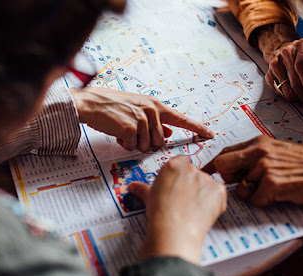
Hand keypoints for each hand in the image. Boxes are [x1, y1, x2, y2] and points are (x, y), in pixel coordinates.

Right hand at [70, 87, 214, 151]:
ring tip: (123, 130)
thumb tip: (167, 132)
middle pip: (160, 141)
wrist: (92, 103)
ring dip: (134, 143)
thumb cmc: (112, 106)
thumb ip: (154, 121)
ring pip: (147, 146)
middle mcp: (152, 110)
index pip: (181, 118)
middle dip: (146, 142)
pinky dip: (124, 144)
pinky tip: (117, 133)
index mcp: (155, 105)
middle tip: (131, 132)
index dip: (197, 127)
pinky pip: (133, 147)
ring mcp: (142, 119)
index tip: (210, 134)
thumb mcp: (137, 109)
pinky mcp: (131, 127)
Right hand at [128, 155, 226, 265]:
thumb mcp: (148, 197)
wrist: (174, 230)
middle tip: (184, 201)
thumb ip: (142, 189)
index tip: (178, 185)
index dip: (180, 176)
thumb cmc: (160, 213)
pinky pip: (219, 195)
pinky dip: (214, 203)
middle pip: (195, 173)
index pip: (182, 162)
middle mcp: (191, 169)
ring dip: (203, 194)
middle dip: (192, 185)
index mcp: (174, 165)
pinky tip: (203, 213)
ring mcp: (207, 179)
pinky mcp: (219, 191)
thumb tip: (133, 187)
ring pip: (207, 184)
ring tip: (192, 210)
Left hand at [203, 136, 302, 221]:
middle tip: (239, 185)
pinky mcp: (272, 183)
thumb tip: (229, 167)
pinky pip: (254, 200)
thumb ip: (254, 155)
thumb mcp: (276, 150)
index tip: (205, 174)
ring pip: (239, 188)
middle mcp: (258, 152)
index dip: (213, 166)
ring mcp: (265, 167)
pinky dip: (263, 202)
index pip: (224, 153)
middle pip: (223, 166)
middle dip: (226, 179)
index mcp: (258, 143)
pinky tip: (277, 196)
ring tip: (269, 190)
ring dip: (251, 194)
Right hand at [254, 24, 302, 103]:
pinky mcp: (269, 72)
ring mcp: (276, 62)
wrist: (291, 51)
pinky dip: (286, 95)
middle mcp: (287, 51)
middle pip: (294, 80)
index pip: (302, 67)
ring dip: (296, 97)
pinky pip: (277, 89)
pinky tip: (294, 93)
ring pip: (285, 88)